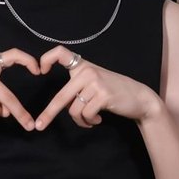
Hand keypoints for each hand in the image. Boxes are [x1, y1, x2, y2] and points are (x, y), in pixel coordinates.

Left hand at [35, 45, 157, 129]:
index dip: (46, 59)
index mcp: (83, 66)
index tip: (40, 71)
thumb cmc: (113, 91)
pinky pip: (85, 114)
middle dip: (49, 113)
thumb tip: (59, 105)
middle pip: (61, 96)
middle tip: (40, 125)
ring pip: (74, 109)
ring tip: (90, 120)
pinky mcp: (103, 95)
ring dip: (80, 120)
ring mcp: (96, 82)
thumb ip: (76, 89)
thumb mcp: (93, 83)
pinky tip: (97, 120)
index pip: (60, 53)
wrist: (139, 97)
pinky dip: (89, 121)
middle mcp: (87, 71)